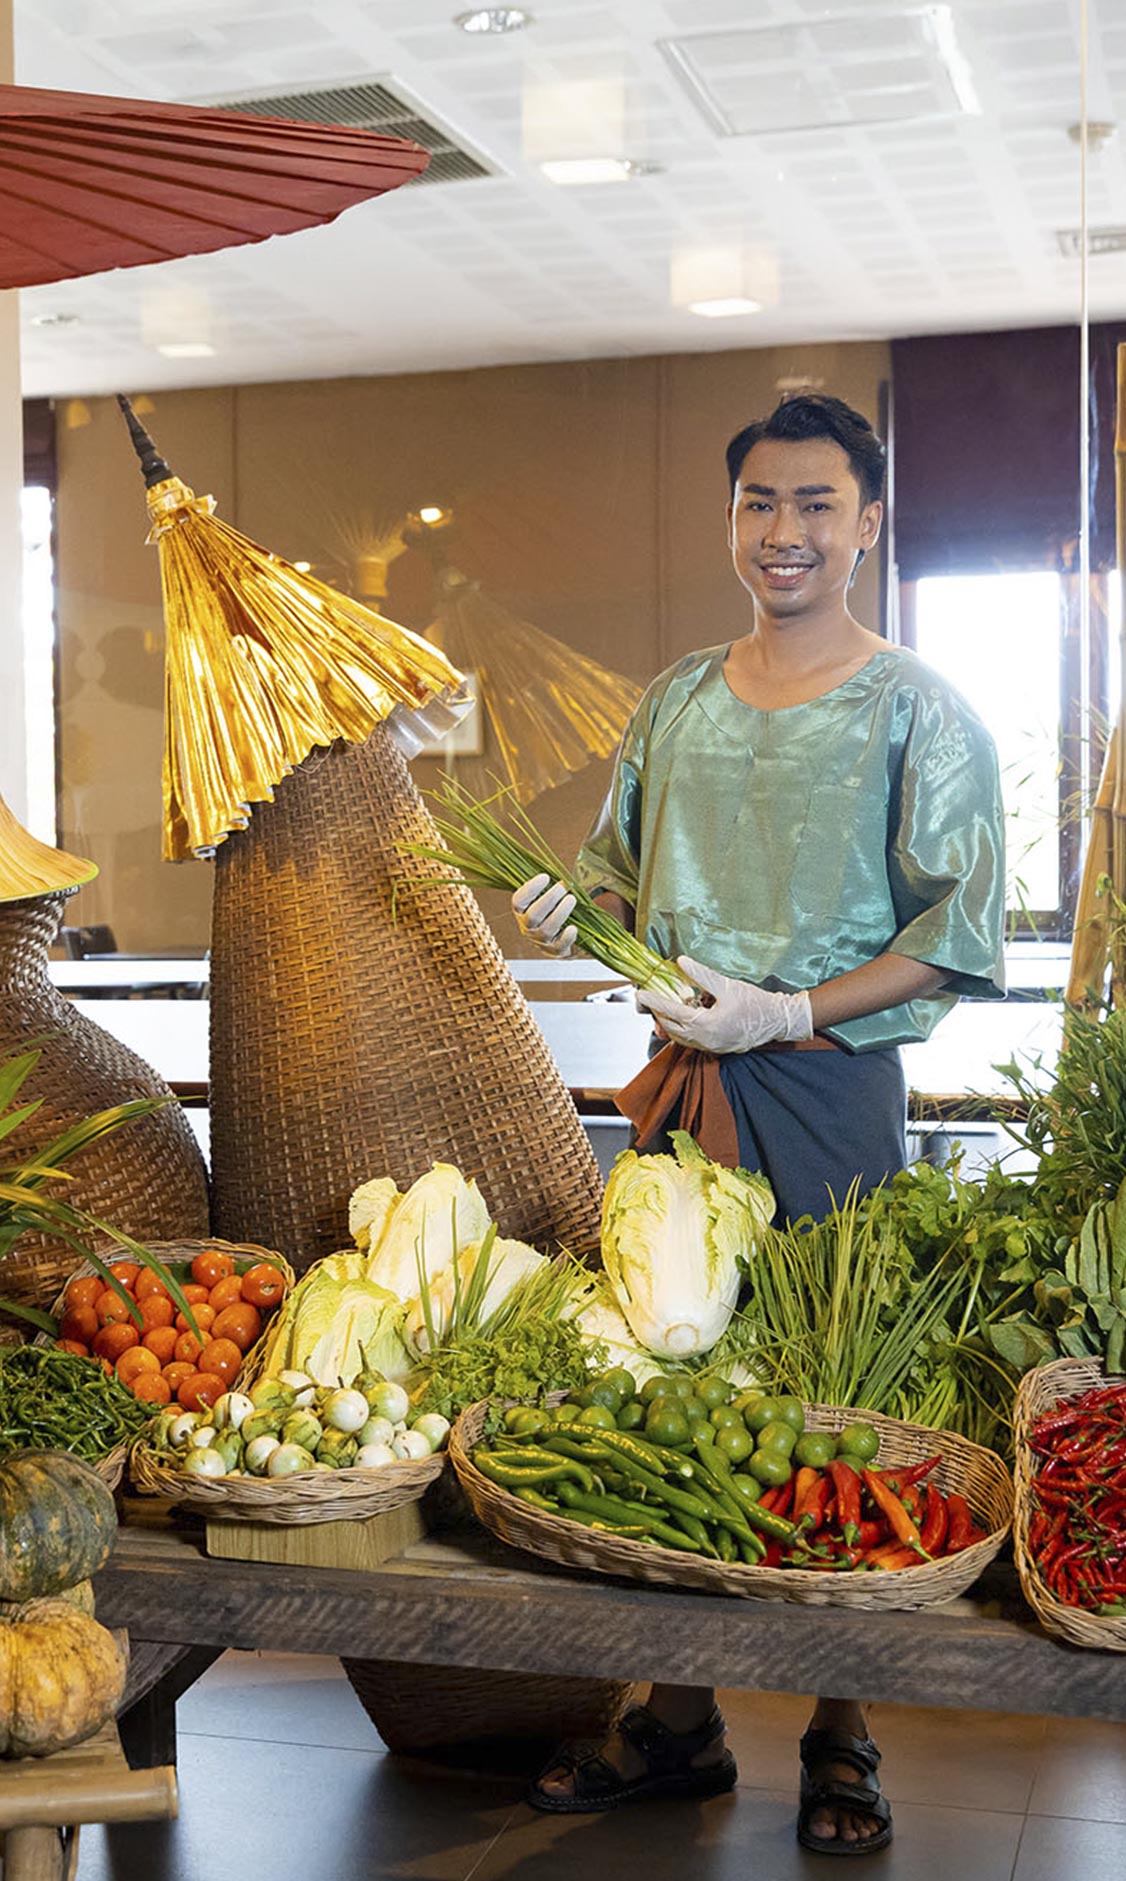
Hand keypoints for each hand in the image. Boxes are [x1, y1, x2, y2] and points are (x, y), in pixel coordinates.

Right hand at [511, 873, 576, 958]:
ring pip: (546, 929)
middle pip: (533, 915)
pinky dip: (566, 937)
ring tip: (572, 899)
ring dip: (560, 913)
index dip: (530, 889)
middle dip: (549, 899)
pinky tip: (573, 928)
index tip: (546, 877)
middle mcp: (528, 928)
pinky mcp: (556, 951)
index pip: (518, 901)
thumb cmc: (553, 912)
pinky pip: (559, 946)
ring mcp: (541, 941)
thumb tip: (554, 869)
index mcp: (522, 912)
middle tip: (563, 887)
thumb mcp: (545, 899)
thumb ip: (546, 887)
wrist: (561, 939)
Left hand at [638, 956, 812, 1053]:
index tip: (641, 993)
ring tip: (661, 1007)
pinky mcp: (715, 1048)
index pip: (672, 1012)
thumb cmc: (754, 1002)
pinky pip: (690, 1040)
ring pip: (679, 1036)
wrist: (777, 1021)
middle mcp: (704, 1040)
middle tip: (648, 998)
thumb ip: (702, 975)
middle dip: (658, 1013)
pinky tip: (681, 1017)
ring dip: (668, 1022)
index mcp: (706, 1025)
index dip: (655, 1001)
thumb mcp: (727, 985)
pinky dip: (681, 1029)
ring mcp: (710, 1047)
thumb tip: (681, 961)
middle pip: (671, 1027)